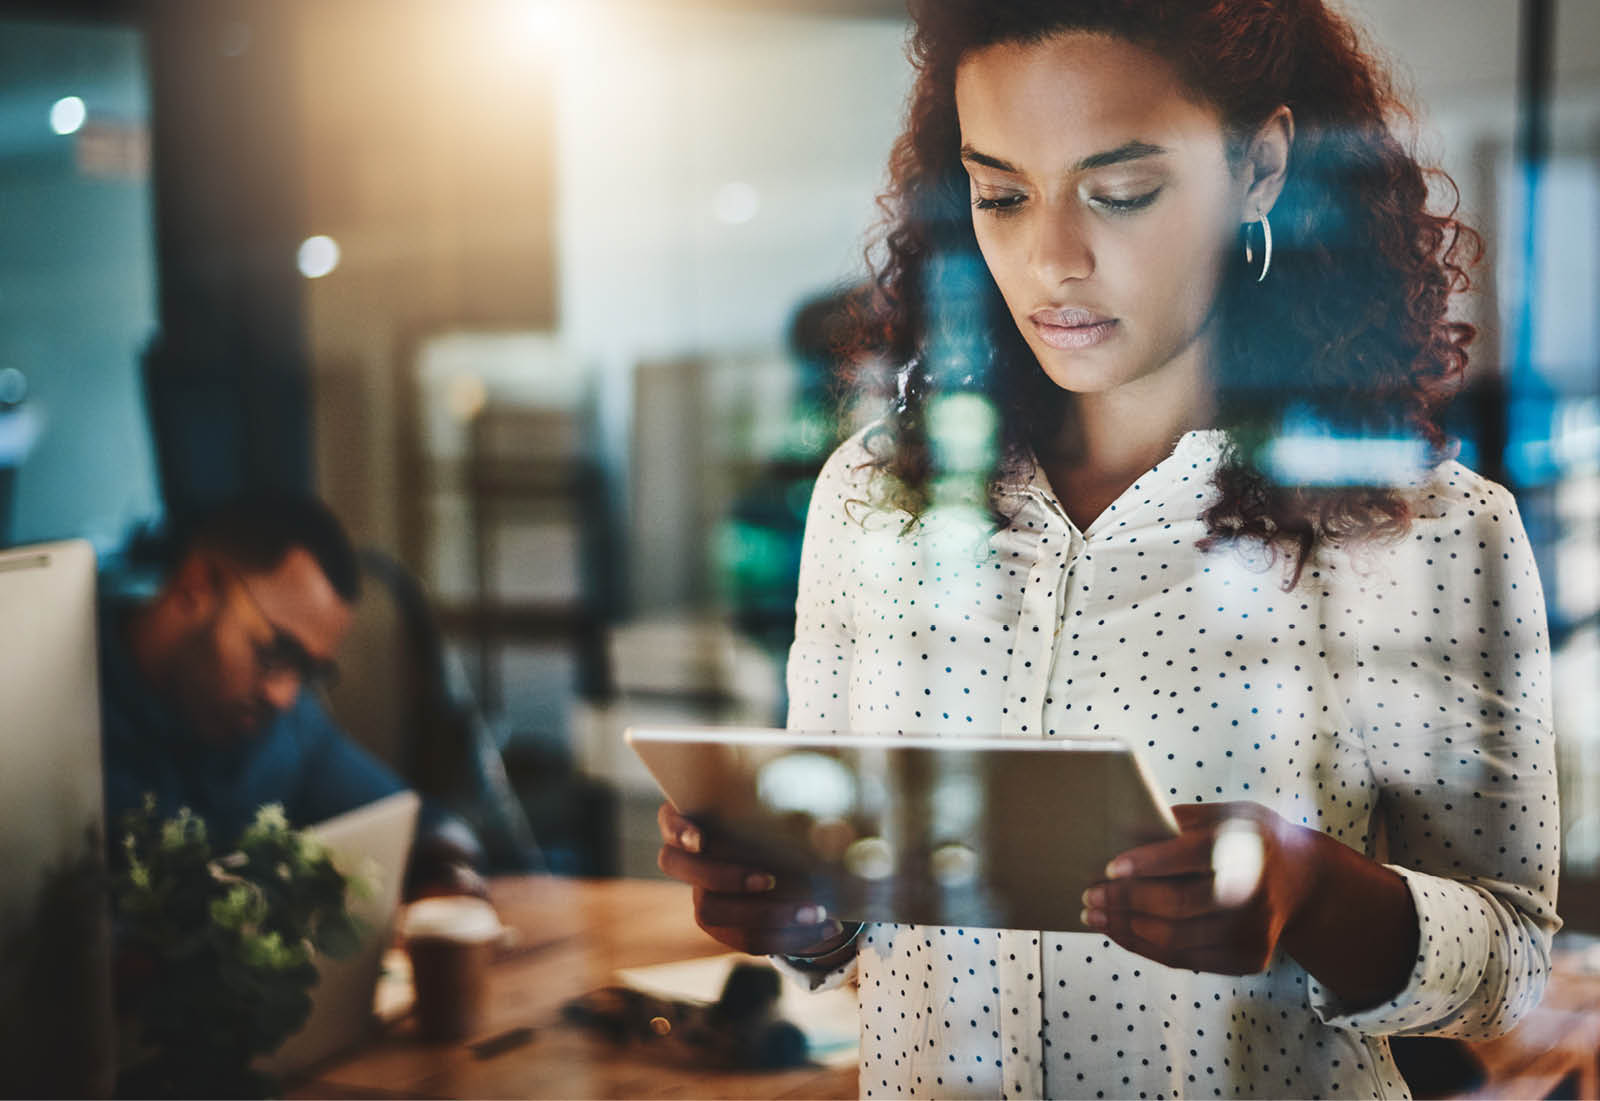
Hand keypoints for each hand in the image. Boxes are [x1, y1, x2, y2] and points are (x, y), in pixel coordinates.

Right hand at [656, 802, 850, 956]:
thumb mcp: (786, 807)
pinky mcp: (725, 927)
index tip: (701, 839)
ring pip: (710, 912)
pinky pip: (744, 940)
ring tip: (814, 911)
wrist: (796, 859)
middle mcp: (690, 859)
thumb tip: (832, 819)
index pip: (670, 822)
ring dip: (766, 914)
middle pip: (679, 869)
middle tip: (769, 879)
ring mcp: (702, 895)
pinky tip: (823, 927)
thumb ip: (792, 802)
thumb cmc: (785, 820)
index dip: (680, 831)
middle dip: (724, 876)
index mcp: (697, 818)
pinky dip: (786, 937)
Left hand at [1080, 802, 1321, 974]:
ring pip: (1176, 940)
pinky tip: (1120, 931)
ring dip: (1127, 929)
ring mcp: (1253, 933)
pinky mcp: (1248, 959)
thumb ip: (1181, 822)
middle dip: (1126, 903)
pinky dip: (1146, 947)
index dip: (1148, 864)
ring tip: (1094, 915)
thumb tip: (1121, 830)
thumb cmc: (1250, 839)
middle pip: (1178, 907)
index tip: (1109, 868)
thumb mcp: (1226, 814)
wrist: (1305, 881)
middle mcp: (1254, 894)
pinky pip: (1185, 960)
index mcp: (1247, 848)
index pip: (1191, 856)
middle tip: (1089, 896)